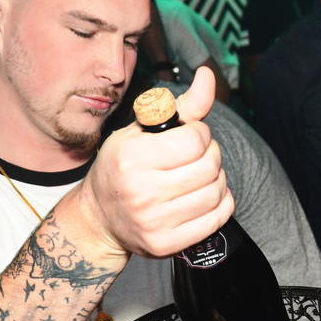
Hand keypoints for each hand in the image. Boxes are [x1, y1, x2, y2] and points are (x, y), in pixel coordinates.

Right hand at [80, 66, 234, 258]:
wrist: (99, 217)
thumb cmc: (122, 167)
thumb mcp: (142, 131)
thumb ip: (181, 106)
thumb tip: (207, 76)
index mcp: (131, 157)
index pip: (196, 138)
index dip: (199, 134)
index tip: (188, 139)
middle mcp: (140, 191)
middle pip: (210, 165)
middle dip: (210, 155)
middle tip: (196, 158)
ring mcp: (153, 221)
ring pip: (216, 192)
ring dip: (217, 180)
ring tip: (200, 177)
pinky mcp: (165, 244)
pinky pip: (216, 219)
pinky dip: (221, 204)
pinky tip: (205, 197)